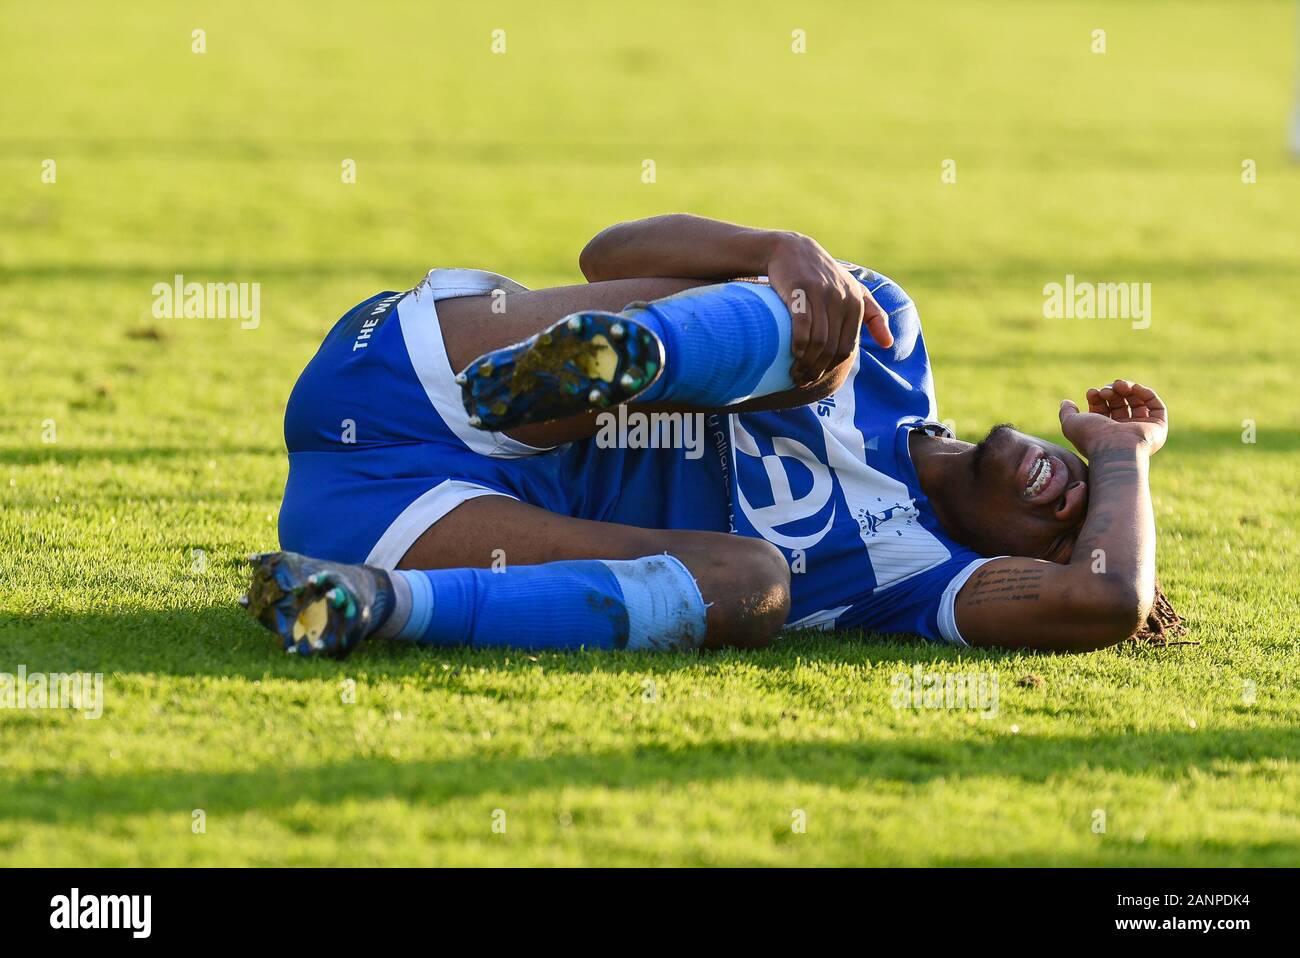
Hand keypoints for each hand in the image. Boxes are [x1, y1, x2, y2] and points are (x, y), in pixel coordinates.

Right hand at [764, 232, 892, 383]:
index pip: (847, 348)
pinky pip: (802, 326)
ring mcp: (820, 294)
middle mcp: (841, 298)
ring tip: (794, 373)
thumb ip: (874, 316)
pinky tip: (792, 354)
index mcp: (856, 302)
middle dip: (817, 369)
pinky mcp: (799, 290)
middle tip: (803, 380)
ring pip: (818, 340)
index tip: (818, 377)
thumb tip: (889, 344)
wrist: (792, 250)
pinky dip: (798, 345)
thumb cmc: (824, 276)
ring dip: (806, 363)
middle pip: (831, 348)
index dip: (832, 367)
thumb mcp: (854, 291)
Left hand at [1059, 380, 1167, 457]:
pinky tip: (1133, 388)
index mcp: (1104, 433)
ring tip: (1119, 385)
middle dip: (1112, 392)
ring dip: (1128, 389)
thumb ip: (1067, 412)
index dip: (1097, 397)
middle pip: (1120, 404)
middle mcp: (1123, 432)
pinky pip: (1156, 406)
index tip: (1092, 393)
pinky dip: (1145, 393)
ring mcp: (1141, 430)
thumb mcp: (1071, 424)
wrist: (1115, 449)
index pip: (1103, 409)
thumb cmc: (1092, 438)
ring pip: (1138, 402)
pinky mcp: (1158, 428)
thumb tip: (1066, 402)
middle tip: (1106, 390)